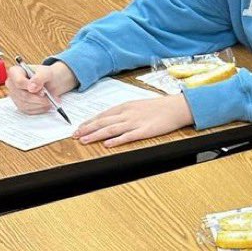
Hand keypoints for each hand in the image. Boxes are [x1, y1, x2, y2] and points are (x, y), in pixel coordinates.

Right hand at [5, 60, 77, 114]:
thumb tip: (32, 88)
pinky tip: (45, 104)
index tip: (42, 90)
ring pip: (25, 104)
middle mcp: (12, 84)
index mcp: (15, 72)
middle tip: (50, 97)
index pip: (19, 82)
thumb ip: (39, 78)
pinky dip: (39, 109)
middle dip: (39, 98)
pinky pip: (27, 110)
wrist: (51, 83)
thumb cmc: (47, 76)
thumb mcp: (47, 73)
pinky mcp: (19, 104)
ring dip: (40, 104)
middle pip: (23, 95)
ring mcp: (14, 95)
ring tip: (49, 100)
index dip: (31, 87)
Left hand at [73, 94, 192, 146]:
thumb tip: (112, 119)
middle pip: (103, 122)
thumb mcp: (138, 105)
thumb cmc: (159, 107)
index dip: (89, 122)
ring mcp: (136, 122)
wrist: (176, 107)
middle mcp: (127, 114)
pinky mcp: (145, 131)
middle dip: (87, 129)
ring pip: (111, 129)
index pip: (103, 115)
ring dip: (96, 135)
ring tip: (84, 140)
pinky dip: (117, 140)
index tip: (79, 127)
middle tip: (75, 135)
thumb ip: (125, 112)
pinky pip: (128, 136)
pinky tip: (107, 144)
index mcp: (125, 106)